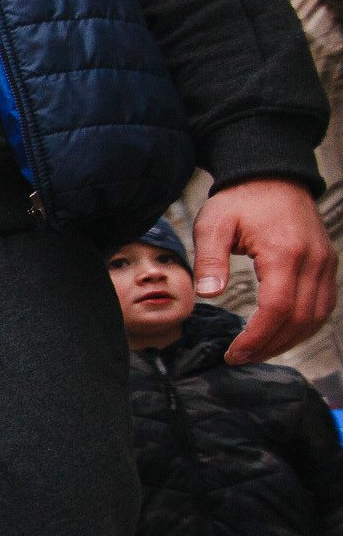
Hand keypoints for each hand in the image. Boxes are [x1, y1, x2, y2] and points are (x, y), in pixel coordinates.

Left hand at [191, 179, 336, 363]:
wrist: (273, 176)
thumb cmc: (240, 199)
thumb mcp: (213, 223)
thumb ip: (210, 259)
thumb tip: (208, 294)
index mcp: (284, 252)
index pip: (277, 309)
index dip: (257, 338)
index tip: (234, 353)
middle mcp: (313, 261)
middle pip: (299, 319)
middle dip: (270, 346)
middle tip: (241, 358)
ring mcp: (324, 263)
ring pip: (316, 317)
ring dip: (289, 341)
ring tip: (258, 352)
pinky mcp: (327, 264)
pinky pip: (324, 305)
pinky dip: (304, 326)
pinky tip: (281, 335)